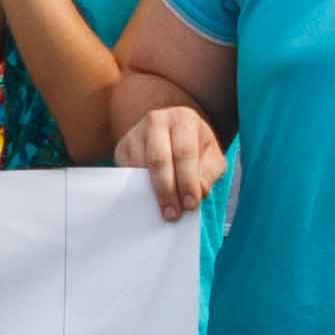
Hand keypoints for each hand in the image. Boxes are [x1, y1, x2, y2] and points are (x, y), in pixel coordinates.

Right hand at [114, 103, 223, 219]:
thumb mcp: (212, 158)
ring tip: (163, 211)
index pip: (184, 152)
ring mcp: (136, 133)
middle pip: (158, 160)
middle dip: (167, 190)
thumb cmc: (196, 147)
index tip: (191, 205)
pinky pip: (127, 173)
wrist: (174, 133)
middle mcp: (156, 121)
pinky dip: (138, 190)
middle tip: (173, 214)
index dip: (188, 181)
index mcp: (183, 119)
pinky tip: (149, 201)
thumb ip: (209, 174)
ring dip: (151, 193)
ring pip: (139, 168)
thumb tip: (199, 192)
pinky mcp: (122, 147)